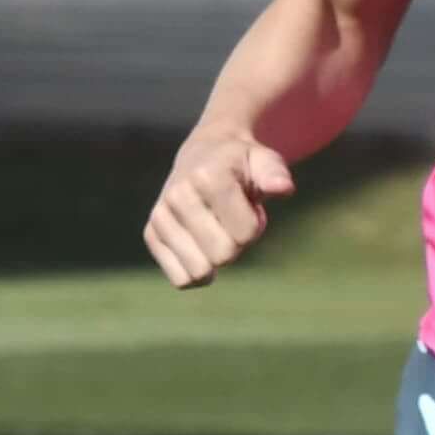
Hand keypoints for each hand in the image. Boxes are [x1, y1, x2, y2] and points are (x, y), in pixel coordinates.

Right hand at [145, 126, 292, 287]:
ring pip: (199, 271)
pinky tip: (202, 249)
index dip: (255, 226)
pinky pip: (180, 278)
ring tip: (217, 229)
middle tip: (233, 219)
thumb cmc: (242, 164)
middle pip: (223, 255)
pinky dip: (198, 272)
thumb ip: (275, 175)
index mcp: (208, 177)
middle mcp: (178, 196)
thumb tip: (282, 188)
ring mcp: (161, 216)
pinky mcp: (152, 235)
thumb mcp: (265, 161)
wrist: (202, 156)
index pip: (245, 233)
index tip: (249, 207)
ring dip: (217, 259)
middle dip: (238, 244)